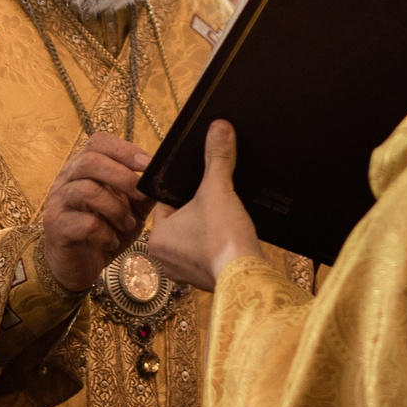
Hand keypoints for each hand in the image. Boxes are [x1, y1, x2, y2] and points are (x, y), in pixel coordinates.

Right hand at [40, 133, 150, 292]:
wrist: (77, 267)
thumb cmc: (102, 233)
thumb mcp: (129, 210)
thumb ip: (143, 193)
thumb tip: (165, 178)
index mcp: (83, 168)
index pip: (98, 142)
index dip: (124, 149)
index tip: (147, 163)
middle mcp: (66, 180)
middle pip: (89, 162)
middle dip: (122, 176)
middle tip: (142, 195)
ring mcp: (58, 204)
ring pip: (86, 191)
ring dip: (115, 208)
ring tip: (127, 224)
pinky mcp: (57, 228)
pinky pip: (85, 224)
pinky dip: (106, 233)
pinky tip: (112, 241)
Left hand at [145, 122, 259, 290]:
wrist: (248, 275)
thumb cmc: (223, 238)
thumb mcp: (218, 189)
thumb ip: (217, 158)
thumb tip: (219, 127)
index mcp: (157, 238)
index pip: (164, 203)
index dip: (183, 189)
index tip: (200, 183)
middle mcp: (165, 259)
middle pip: (180, 220)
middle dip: (198, 209)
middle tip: (215, 200)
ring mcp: (185, 273)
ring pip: (194, 238)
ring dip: (209, 229)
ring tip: (224, 219)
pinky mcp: (206, 279)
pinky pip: (208, 254)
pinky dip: (218, 245)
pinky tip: (230, 237)